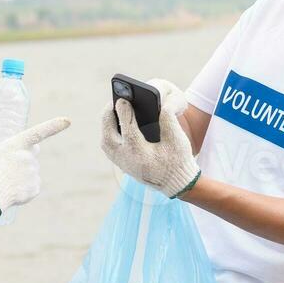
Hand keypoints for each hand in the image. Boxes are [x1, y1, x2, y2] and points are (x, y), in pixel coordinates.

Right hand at [0, 116, 71, 217]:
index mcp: (19, 144)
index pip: (40, 131)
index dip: (54, 125)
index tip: (68, 121)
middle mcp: (30, 157)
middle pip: (33, 152)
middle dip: (26, 153)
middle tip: (10, 161)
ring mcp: (34, 174)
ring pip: (30, 171)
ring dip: (20, 173)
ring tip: (3, 181)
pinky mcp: (34, 189)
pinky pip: (30, 186)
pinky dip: (22, 189)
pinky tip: (10, 191)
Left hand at [100, 78, 200, 198]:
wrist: (175, 183)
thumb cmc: (177, 160)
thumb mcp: (178, 140)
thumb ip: (169, 120)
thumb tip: (160, 104)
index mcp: (142, 155)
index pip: (128, 130)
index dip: (124, 113)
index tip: (123, 99)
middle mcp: (127, 161)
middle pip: (109, 136)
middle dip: (110, 116)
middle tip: (115, 100)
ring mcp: (121, 163)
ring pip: (105, 140)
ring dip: (107, 123)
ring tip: (113, 107)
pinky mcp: (120, 163)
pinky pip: (108, 145)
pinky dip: (109, 131)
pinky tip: (115, 119)